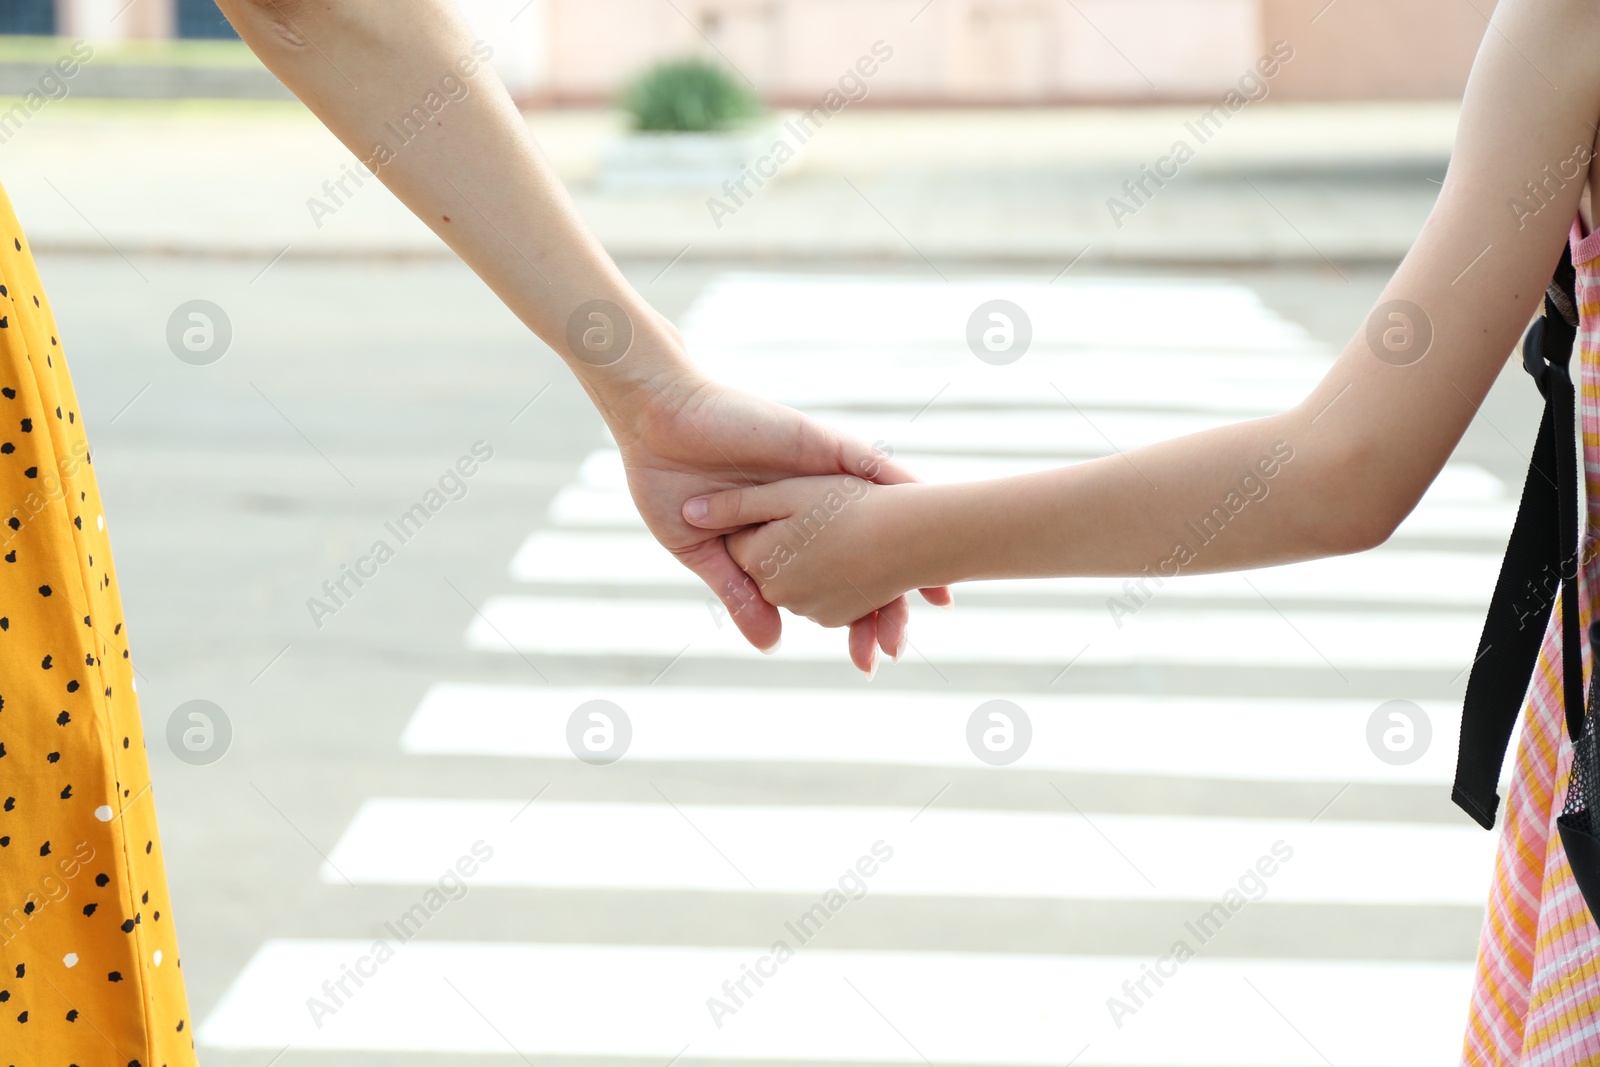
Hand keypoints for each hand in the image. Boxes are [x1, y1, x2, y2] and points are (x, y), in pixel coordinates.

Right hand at [610, 372, 950, 671]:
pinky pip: (871, 465)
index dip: (857, 618)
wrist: (655, 424)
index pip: (835, 581)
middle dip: (888, 603)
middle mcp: (814, 509)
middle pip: (868, 557)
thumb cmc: (669, 484)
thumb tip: (772, 644)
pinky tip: (928, 511)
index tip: (873, 655)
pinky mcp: (821, 447)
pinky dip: (901, 487)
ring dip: (910, 552)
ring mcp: (822, 477)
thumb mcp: (704, 552)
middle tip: (898, 645)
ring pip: (881, 516)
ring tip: (936, 594)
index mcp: (786, 535)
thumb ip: (740, 593)